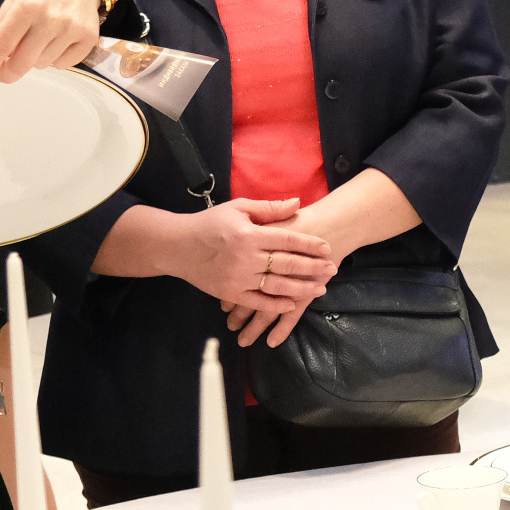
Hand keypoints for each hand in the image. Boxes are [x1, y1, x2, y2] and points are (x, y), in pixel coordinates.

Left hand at [0, 0, 104, 83]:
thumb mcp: (13, 1)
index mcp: (27, 6)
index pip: (1, 45)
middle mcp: (51, 19)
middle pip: (22, 63)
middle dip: (7, 72)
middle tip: (3, 70)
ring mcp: (72, 30)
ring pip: (42, 64)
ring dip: (34, 59)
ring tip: (38, 40)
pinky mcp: (88, 39)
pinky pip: (62, 64)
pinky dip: (55, 58)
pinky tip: (57, 41)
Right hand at [167, 198, 334, 335]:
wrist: (176, 246)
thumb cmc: (209, 224)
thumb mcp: (237, 208)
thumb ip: (268, 208)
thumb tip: (298, 204)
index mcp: (249, 234)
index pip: (288, 239)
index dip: (310, 244)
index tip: (327, 248)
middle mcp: (246, 257)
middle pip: (287, 264)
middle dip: (313, 267)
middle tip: (333, 268)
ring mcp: (238, 278)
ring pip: (277, 286)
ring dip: (302, 288)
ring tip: (321, 288)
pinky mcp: (230, 293)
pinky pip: (258, 302)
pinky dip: (277, 305)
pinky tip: (293, 304)